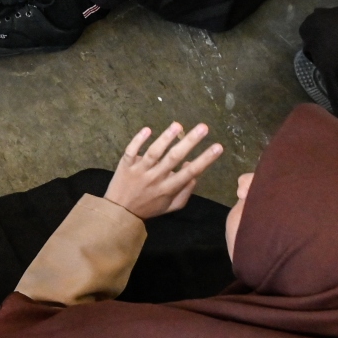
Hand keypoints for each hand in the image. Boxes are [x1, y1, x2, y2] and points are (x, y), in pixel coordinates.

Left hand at [105, 121, 222, 219]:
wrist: (119, 212)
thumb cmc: (149, 207)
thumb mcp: (172, 206)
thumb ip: (185, 191)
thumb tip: (194, 173)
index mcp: (169, 188)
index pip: (191, 172)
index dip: (205, 159)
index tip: (218, 146)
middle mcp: (156, 178)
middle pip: (174, 158)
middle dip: (190, 142)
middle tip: (204, 127)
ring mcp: (140, 170)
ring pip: (154, 152)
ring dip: (166, 137)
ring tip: (178, 125)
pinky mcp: (125, 165)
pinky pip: (132, 151)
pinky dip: (138, 140)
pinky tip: (148, 129)